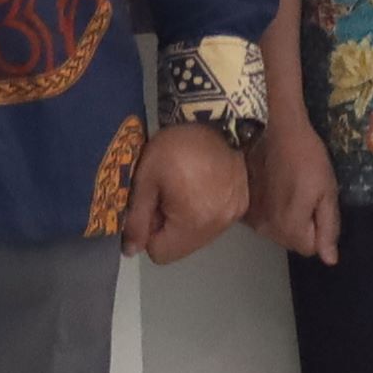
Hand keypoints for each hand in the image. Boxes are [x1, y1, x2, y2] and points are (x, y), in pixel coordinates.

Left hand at [120, 123, 249, 265]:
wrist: (217, 119)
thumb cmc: (176, 147)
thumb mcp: (146, 180)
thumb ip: (136, 219)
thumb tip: (130, 251)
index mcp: (194, 222)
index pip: (161, 253)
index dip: (148, 232)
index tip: (151, 205)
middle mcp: (218, 226)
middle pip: (181, 247)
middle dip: (167, 228)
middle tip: (166, 195)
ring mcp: (233, 216)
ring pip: (198, 236)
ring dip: (186, 221)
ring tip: (184, 189)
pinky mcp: (241, 204)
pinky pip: (214, 222)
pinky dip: (204, 212)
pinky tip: (201, 188)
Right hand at [249, 114, 341, 264]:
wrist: (277, 132)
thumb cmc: (309, 159)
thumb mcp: (328, 191)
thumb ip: (328, 227)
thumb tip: (329, 260)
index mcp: (291, 228)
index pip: (311, 249)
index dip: (319, 228)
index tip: (317, 202)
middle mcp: (268, 231)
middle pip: (294, 242)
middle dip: (304, 225)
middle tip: (306, 194)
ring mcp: (252, 221)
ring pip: (280, 233)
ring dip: (288, 219)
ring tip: (291, 190)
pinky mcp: (243, 210)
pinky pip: (265, 222)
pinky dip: (272, 212)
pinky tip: (275, 191)